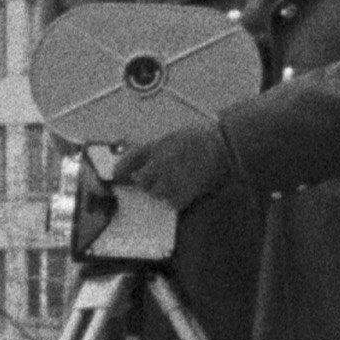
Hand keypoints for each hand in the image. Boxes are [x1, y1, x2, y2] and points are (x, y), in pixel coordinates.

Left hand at [121, 120, 235, 210]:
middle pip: (142, 181)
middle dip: (147, 182)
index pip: (130, 160)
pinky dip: (178, 199)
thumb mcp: (176, 136)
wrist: (223, 148)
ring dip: (164, 191)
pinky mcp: (181, 194)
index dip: (121, 169)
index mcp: (157, 146)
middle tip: (159, 179)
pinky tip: (188, 188)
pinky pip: (172, 203)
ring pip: (156, 193)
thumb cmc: (203, 139)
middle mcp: (158, 164)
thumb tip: (143, 163)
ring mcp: (169, 180)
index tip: (116, 175)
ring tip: (180, 180)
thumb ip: (158, 149)